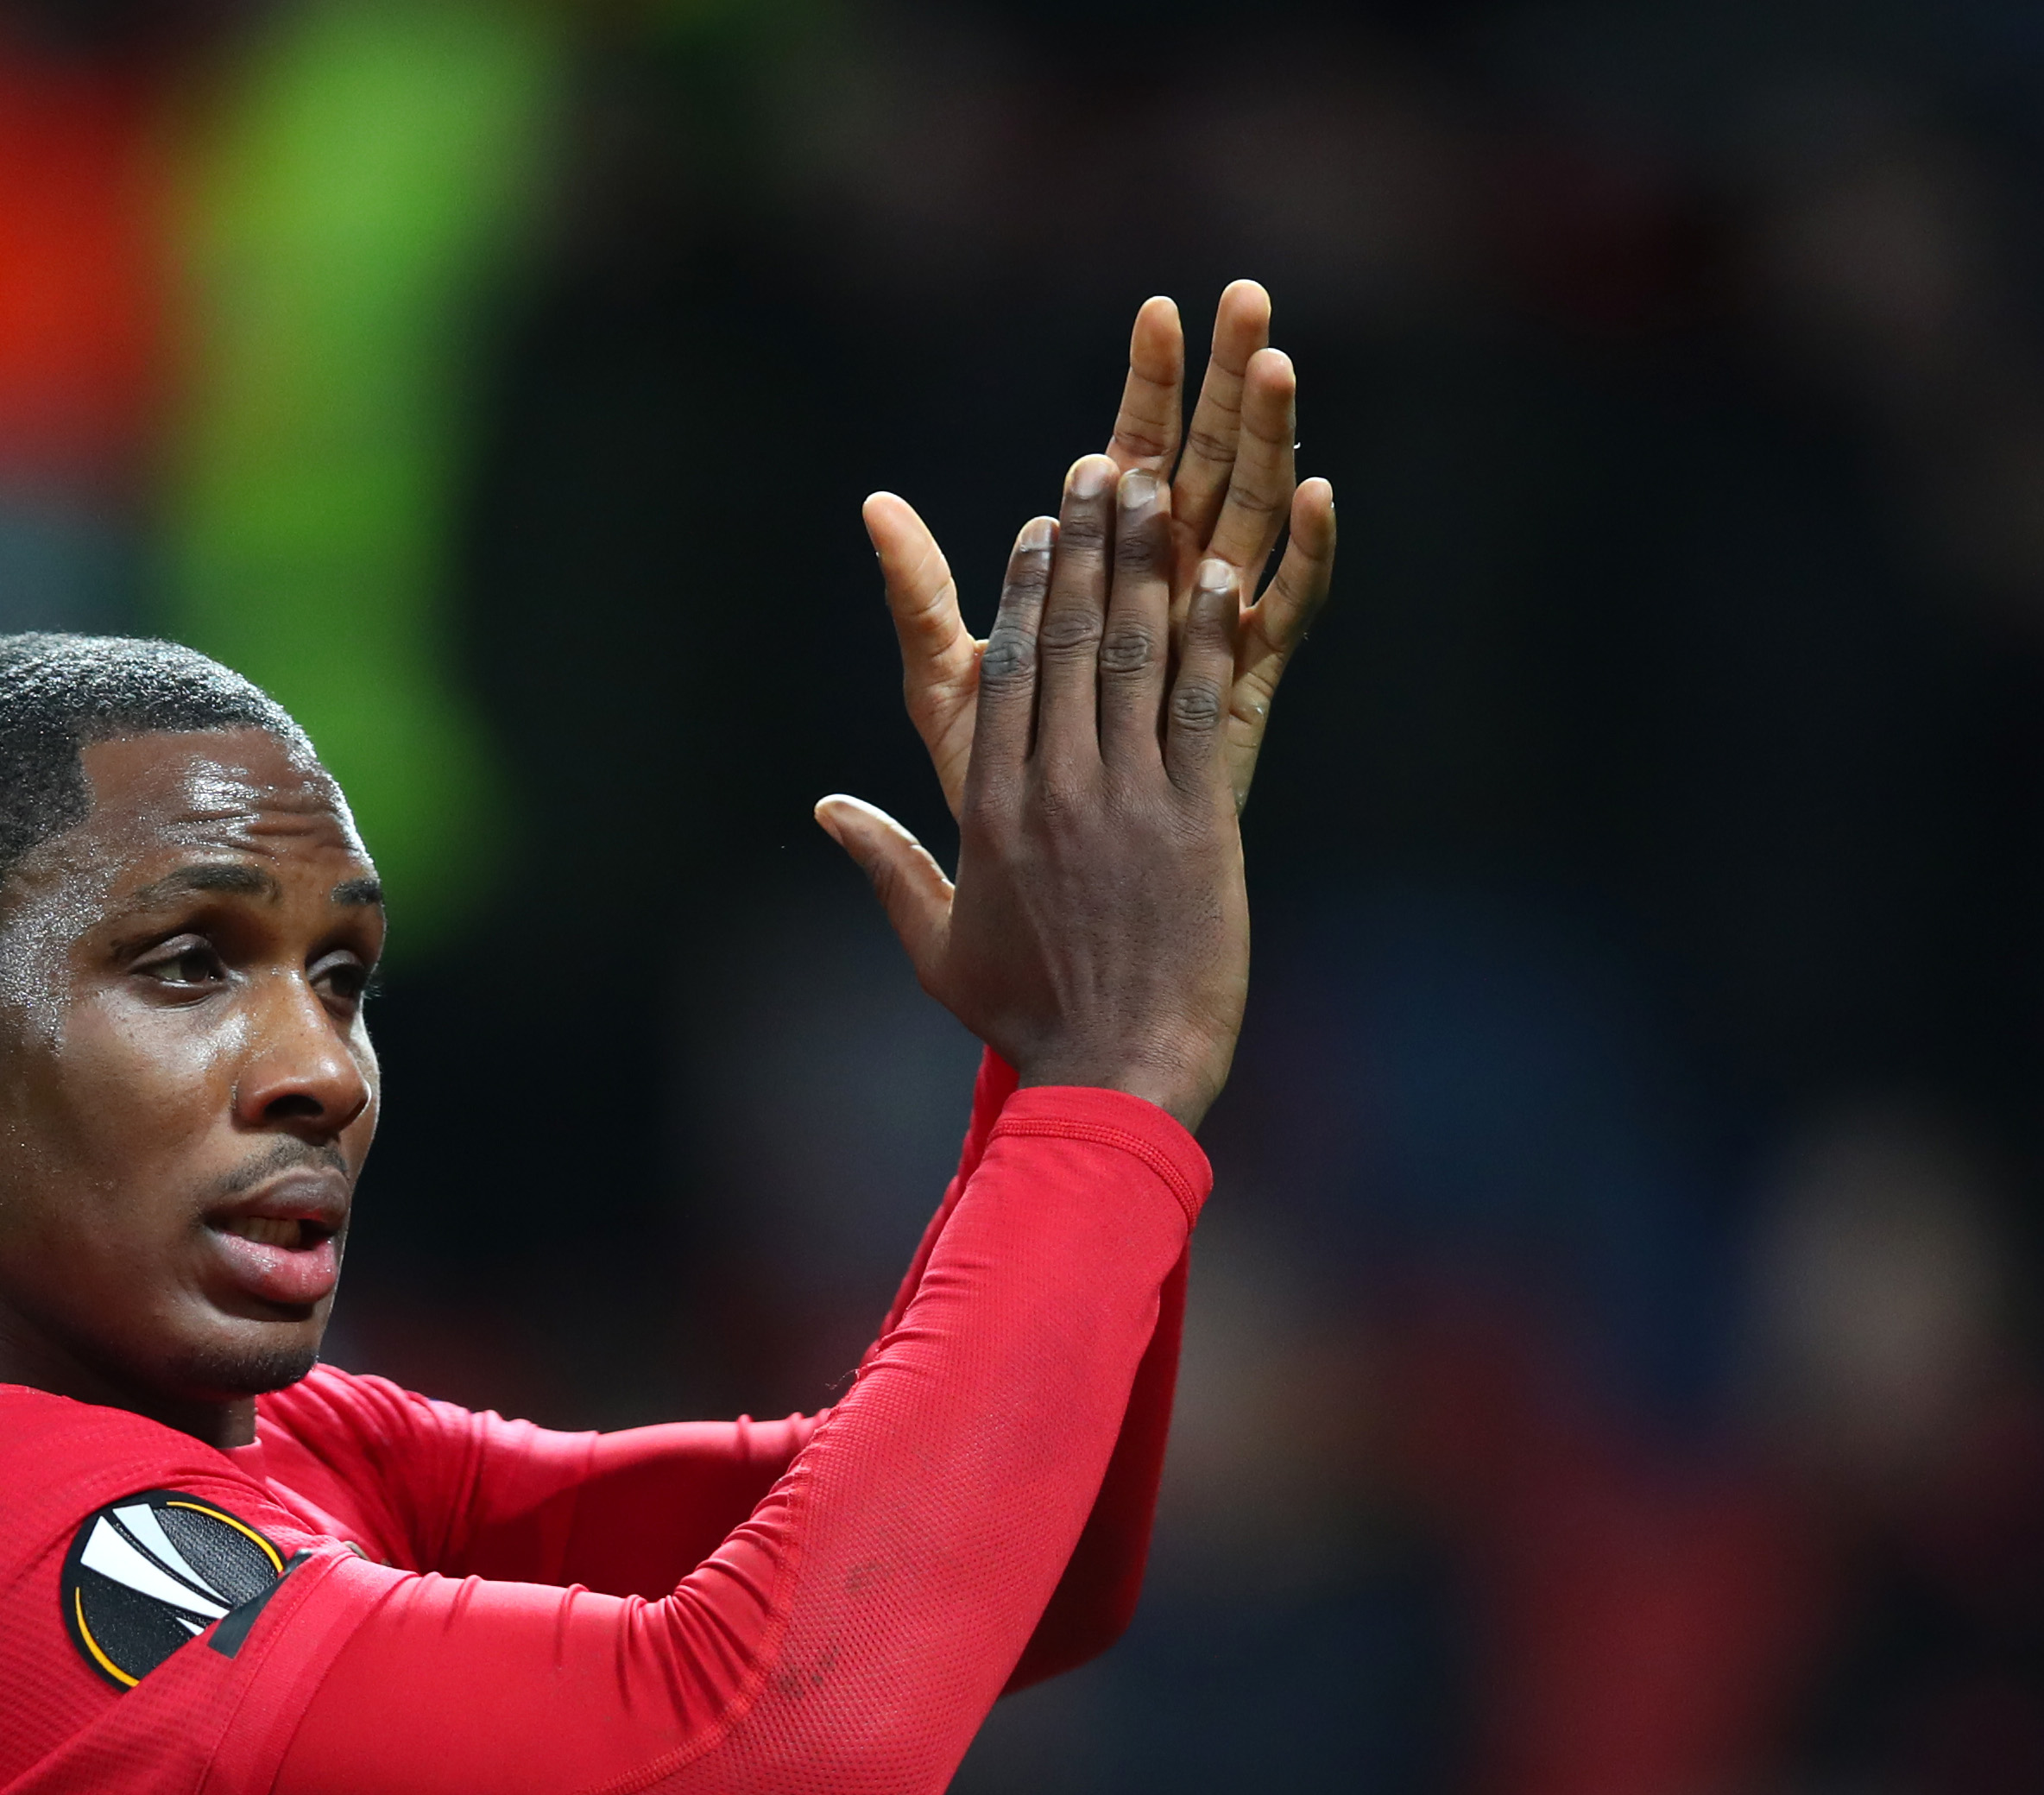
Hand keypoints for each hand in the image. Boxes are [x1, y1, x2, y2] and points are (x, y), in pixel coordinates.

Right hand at [818, 452, 1254, 1124]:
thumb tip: (826, 811)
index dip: (1020, 593)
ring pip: (1129, 657)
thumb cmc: (1028, 1021)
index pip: (1000, 675)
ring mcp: (1128, 801)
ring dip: (1141, 567)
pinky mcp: (1197, 820)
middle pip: (1062, 643)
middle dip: (1083, 548)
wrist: (1117, 1075)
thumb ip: (886, 867)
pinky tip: (1217, 576)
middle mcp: (1055, 791)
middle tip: (1100, 470)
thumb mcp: (938, 948)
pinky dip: (1205, 638)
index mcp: (991, 814)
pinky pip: (1198, 707)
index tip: (1036, 528)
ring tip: (1155, 493)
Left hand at [861, 281, 1336, 820]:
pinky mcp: (1247, 690)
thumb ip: (919, 595)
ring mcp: (1214, 632)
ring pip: (1254, 515)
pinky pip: (1289, 611)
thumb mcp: (946, 685)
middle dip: (1225, 379)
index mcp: (1102, 570)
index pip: (1130, 449)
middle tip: (1246, 295)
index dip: (1148, 380)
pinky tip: (1318, 494)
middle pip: (1206, 460)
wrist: (1052, 892)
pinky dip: (1308, 555)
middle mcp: (1166, 586)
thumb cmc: (996, 787)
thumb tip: (871, 504)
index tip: (1161, 307)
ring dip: (1270, 440)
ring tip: (1277, 365)